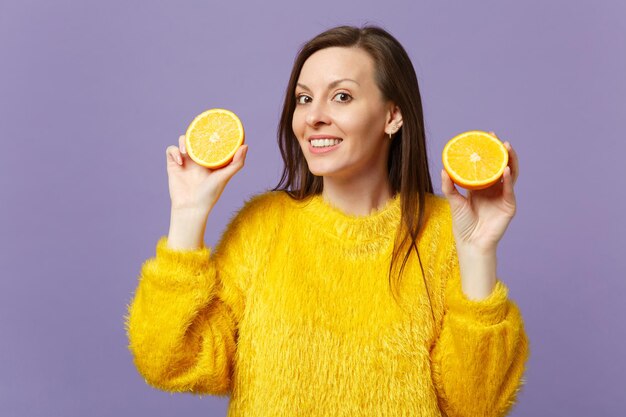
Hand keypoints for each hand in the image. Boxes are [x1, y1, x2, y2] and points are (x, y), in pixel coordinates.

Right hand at [166, 135, 248, 212]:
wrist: (191, 207)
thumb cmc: (210, 194)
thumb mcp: (225, 177)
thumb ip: (236, 163)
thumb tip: (245, 145)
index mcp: (210, 159)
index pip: (211, 141)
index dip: (213, 133)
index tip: (218, 125)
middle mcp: (198, 158)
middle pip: (196, 137)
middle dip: (197, 133)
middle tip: (200, 134)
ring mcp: (186, 160)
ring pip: (183, 140)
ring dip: (184, 140)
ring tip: (187, 151)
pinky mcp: (173, 164)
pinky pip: (171, 150)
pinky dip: (174, 151)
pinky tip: (180, 160)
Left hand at [440, 132, 518, 251]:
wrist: (470, 242)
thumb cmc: (462, 223)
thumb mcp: (454, 201)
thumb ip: (449, 186)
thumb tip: (443, 169)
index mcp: (482, 186)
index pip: (487, 165)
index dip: (487, 152)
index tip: (484, 137)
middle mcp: (494, 189)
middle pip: (500, 166)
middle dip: (500, 151)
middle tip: (495, 138)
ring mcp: (503, 196)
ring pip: (510, 174)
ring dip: (510, 160)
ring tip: (506, 147)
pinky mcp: (509, 206)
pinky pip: (509, 190)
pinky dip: (508, 179)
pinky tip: (505, 170)